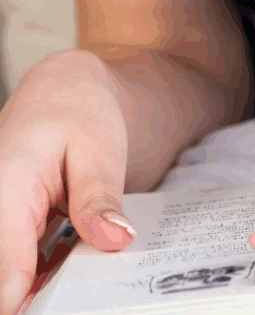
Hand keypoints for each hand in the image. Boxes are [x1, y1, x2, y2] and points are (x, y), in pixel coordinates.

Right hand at [0, 51, 134, 314]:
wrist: (63, 92)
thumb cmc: (79, 111)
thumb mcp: (100, 149)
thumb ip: (100, 198)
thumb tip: (114, 241)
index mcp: (4, 193)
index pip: (6, 275)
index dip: (33, 305)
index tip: (73, 307)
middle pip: (7, 283)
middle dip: (48, 296)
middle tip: (97, 288)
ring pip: (15, 278)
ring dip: (52, 286)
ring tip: (95, 270)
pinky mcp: (8, 231)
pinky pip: (23, 267)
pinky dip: (51, 272)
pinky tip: (86, 258)